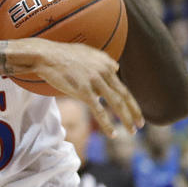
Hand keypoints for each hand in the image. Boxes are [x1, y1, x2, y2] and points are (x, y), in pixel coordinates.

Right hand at [24, 39, 143, 135]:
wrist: (46, 56)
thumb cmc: (63, 54)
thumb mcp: (87, 52)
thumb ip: (104, 59)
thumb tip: (116, 67)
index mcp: (106, 64)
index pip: (122, 86)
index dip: (130, 101)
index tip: (134, 112)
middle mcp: (104, 72)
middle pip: (124, 95)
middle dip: (134, 112)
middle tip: (140, 125)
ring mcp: (95, 82)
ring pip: (116, 104)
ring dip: (126, 119)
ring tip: (132, 131)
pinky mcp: (84, 92)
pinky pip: (99, 111)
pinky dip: (107, 124)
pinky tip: (113, 134)